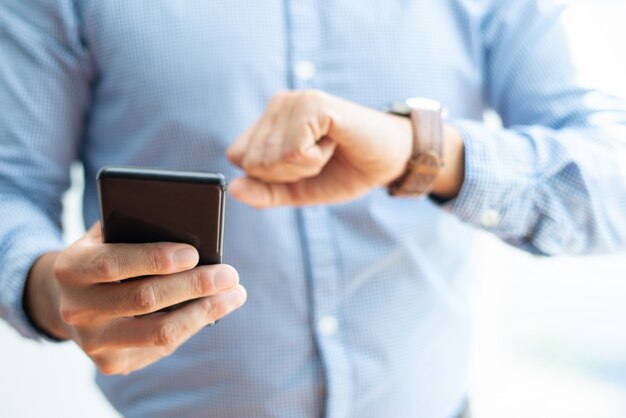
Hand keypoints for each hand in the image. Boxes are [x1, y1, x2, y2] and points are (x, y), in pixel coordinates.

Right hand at [24, 223, 246, 374]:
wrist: (71, 300)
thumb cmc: (105, 256)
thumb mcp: (109, 236)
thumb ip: (137, 230)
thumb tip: (191, 230)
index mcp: (71, 268)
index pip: (113, 263)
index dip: (154, 258)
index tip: (193, 253)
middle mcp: (77, 309)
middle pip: (143, 299)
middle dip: (193, 285)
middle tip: (229, 274)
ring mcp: (94, 341)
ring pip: (159, 332)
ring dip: (204, 312)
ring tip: (234, 295)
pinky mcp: (112, 363)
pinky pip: (162, 347)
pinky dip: (193, 325)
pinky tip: (214, 309)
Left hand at [227, 90, 464, 207]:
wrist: (390, 160)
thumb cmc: (345, 170)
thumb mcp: (298, 190)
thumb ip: (265, 192)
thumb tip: (233, 188)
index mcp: (270, 120)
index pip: (237, 157)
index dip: (269, 176)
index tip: (302, 165)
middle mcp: (278, 104)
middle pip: (252, 161)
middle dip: (287, 174)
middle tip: (319, 157)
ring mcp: (295, 100)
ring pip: (271, 157)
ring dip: (304, 166)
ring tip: (327, 148)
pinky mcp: (314, 104)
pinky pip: (294, 151)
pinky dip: (315, 159)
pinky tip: (333, 143)